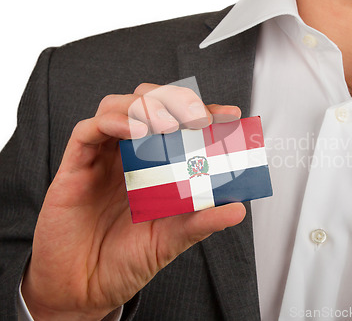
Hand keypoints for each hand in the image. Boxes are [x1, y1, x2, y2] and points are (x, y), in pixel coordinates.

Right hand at [21, 83, 245, 319]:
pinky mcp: (75, 167)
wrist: (85, 289)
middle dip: (175, 100)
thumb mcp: (171, 239)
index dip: (205, 113)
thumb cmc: (125, 260)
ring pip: (117, 106)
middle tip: (199, 118)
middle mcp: (128, 155)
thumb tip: (238, 209)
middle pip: (147, 102)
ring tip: (168, 125)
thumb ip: (201, 221)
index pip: (179, 124)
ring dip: (145, 106)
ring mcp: (102, 158)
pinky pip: (87, 131)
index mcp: (153, 165)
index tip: (230, 115)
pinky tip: (134, 131)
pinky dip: (112, 122)